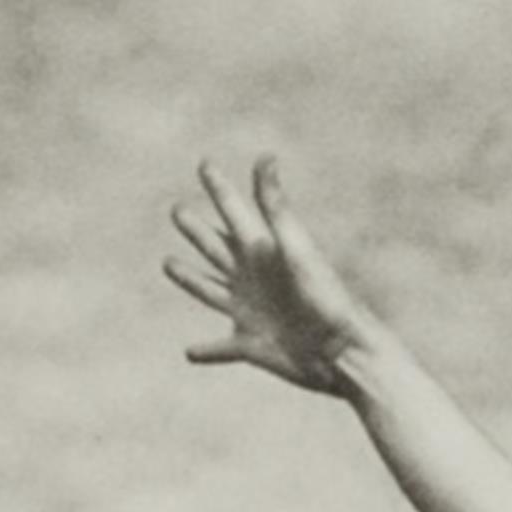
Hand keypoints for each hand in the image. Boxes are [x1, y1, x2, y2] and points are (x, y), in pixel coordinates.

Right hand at [164, 158, 386, 394]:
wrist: (343, 352)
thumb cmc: (324, 298)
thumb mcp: (296, 248)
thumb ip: (276, 207)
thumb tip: (265, 157)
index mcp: (262, 250)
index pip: (234, 212)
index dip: (219, 188)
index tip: (205, 164)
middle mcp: (252, 278)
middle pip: (214, 247)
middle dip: (196, 230)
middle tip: (178, 211)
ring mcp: (249, 311)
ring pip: (209, 290)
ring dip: (189, 278)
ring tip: (169, 264)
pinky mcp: (250, 345)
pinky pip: (221, 349)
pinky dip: (206, 351)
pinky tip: (190, 353)